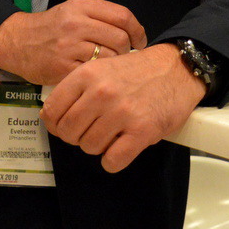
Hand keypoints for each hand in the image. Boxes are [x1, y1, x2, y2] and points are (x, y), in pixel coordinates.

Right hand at [0, 0, 145, 85]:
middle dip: (127, 50)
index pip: (122, 15)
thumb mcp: (72, 11)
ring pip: (109, 57)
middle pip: (120, 38)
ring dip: (113, 65)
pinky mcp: (63, 67)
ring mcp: (69, 46)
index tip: (139, 41)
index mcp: (81, 6)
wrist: (16, 41)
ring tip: (107, 67)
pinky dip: (98, 76)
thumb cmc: (50, 28)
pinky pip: (93, 73)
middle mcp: (76, 23)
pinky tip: (93, 76)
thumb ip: (99, 17)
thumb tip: (132, 33)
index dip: (137, 30)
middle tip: (122, 58)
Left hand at [40, 43, 204, 172]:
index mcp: (86, 74)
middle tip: (90, 131)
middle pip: (69, 132)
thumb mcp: (101, 68)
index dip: (55, 125)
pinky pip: (113, 160)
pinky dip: (113, 160)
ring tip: (111, 134)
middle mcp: (101, 93)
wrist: (176, 69)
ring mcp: (121, 112)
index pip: (52, 111)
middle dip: (77, 137)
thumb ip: (78, 89)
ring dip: (98, 147)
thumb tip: (55, 117)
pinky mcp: (142, 131)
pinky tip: (121, 148)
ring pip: (90, 147)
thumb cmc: (138, 71)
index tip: (63, 127)